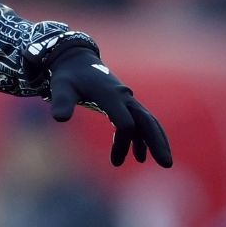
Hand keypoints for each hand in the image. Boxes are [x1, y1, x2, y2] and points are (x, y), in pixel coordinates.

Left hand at [47, 47, 172, 167]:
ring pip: (148, 122)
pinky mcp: (125, 104)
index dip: (123, 142)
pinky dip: (143, 138)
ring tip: (164, 164)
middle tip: (166, 165)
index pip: (125, 122)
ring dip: (156, 141)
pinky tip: (139, 156)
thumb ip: (61, 101)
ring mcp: (127, 100)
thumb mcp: (61, 87)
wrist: (77, 61)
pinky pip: (140, 122)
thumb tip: (59, 119)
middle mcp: (124, 97)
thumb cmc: (68, 77)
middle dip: (157, 142)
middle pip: (146, 121)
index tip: (115, 161)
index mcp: (110, 96)